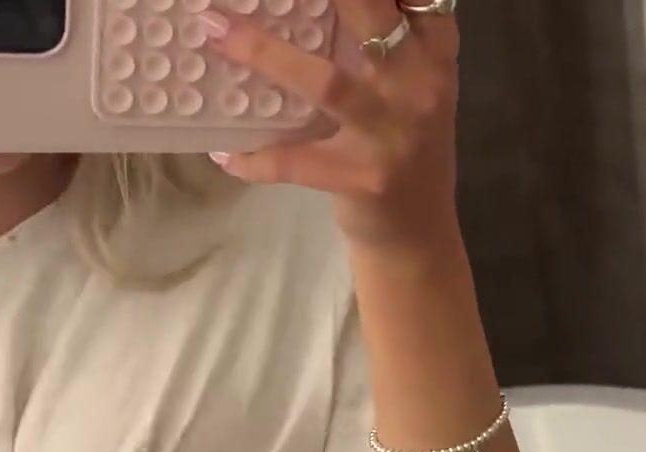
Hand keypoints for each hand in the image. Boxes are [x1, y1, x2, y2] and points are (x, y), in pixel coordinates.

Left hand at [199, 1, 462, 250]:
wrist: (417, 236)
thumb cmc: (402, 143)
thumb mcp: (411, 80)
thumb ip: (384, 31)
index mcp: (433, 50)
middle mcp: (419, 84)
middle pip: (369, 14)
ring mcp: (393, 135)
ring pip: (325, 82)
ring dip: (262, 52)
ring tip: (212, 29)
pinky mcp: (363, 180)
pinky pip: (296, 162)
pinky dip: (254, 157)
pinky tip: (222, 149)